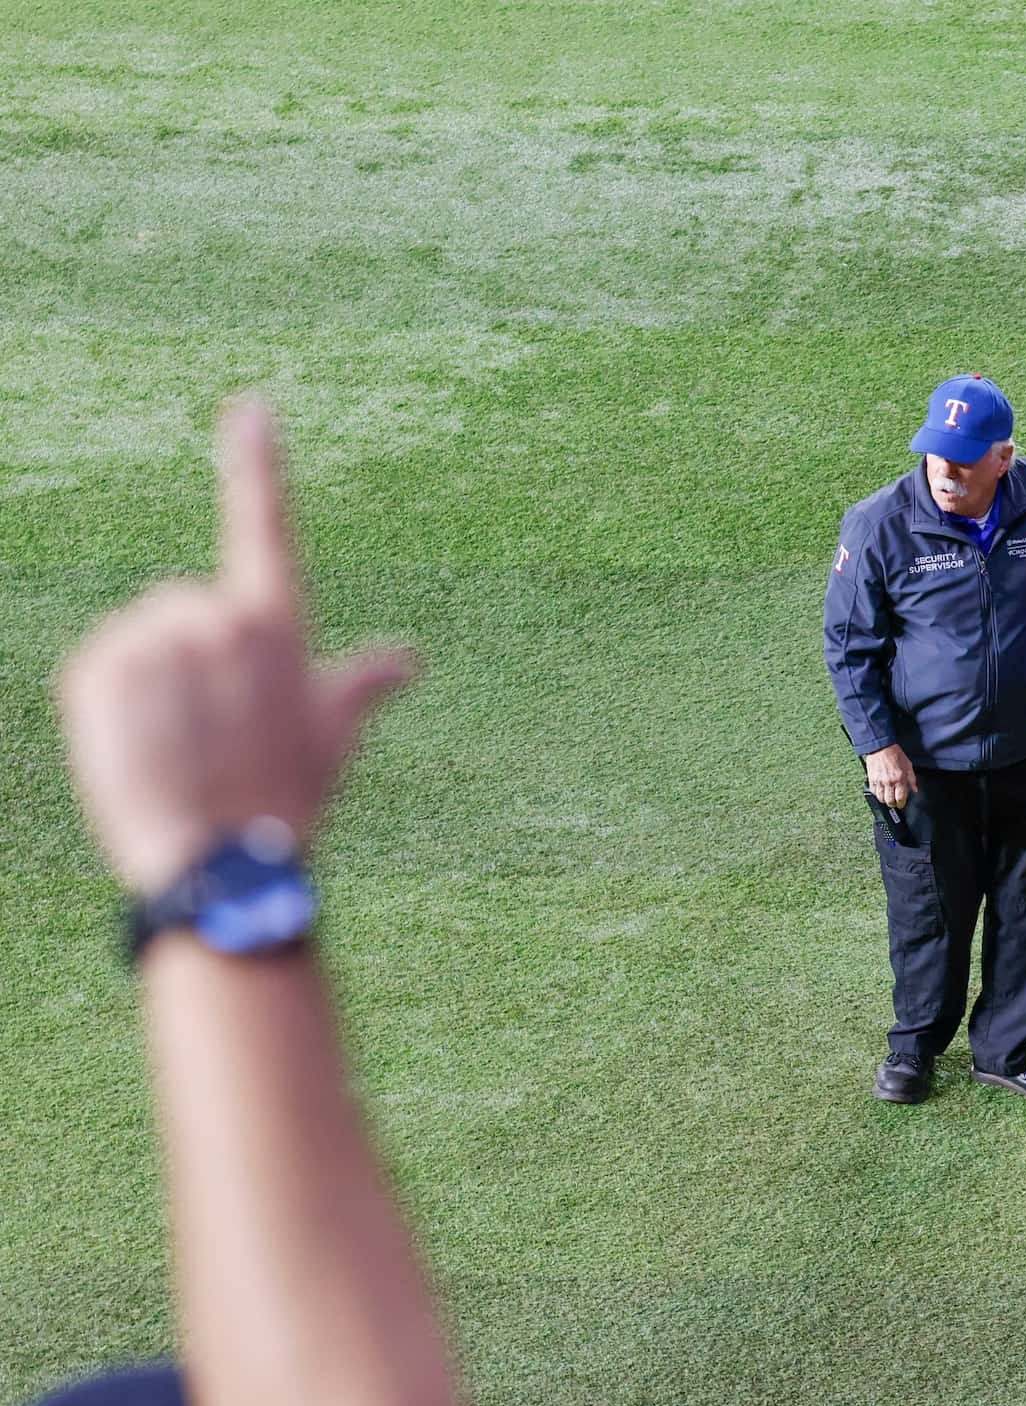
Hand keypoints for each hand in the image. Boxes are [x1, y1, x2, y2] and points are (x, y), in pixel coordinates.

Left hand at [57, 403, 414, 894]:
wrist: (219, 859)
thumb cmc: (287, 801)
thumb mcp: (332, 738)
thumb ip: (360, 684)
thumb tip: (407, 657)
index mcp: (277, 624)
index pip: (267, 526)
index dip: (259, 464)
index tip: (250, 407)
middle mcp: (216, 617)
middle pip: (188, 610)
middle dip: (193, 659)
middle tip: (213, 732)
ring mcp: (155, 639)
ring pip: (143, 641)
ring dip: (153, 685)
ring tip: (177, 748)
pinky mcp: (99, 666)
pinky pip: (101, 670)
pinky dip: (112, 706)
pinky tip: (140, 750)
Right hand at [862, 743, 916, 808]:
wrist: (881, 747)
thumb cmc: (895, 754)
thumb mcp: (908, 765)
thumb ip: (912, 779)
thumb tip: (915, 789)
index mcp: (899, 779)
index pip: (900, 798)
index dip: (901, 803)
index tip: (901, 804)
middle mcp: (889, 782)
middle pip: (890, 801)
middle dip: (893, 804)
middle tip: (895, 803)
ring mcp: (879, 781)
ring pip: (881, 798)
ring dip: (885, 800)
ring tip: (888, 798)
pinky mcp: (871, 779)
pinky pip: (873, 792)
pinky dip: (877, 794)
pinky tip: (881, 791)